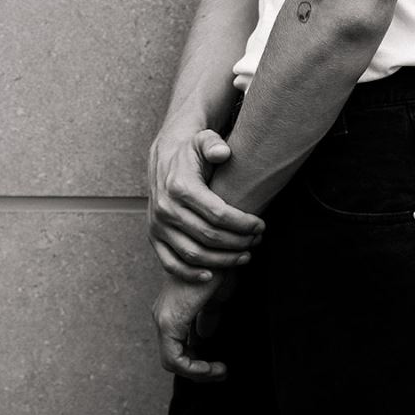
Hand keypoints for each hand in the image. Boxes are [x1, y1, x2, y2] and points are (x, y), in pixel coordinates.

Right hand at [148, 127, 264, 282]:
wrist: (164, 158)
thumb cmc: (191, 151)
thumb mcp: (203, 139)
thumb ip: (214, 144)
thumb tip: (223, 153)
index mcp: (180, 186)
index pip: (217, 214)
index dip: (242, 223)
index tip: (260, 225)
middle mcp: (166, 208)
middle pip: (208, 236)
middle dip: (238, 242)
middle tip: (257, 241)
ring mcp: (158, 225)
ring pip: (193, 254)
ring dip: (222, 260)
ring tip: (245, 255)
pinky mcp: (154, 237)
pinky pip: (171, 263)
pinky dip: (190, 274)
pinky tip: (212, 275)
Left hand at [152, 271, 234, 381]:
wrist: (217, 252)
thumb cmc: (218, 268)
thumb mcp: (214, 296)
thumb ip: (207, 316)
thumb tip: (203, 336)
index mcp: (171, 308)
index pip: (178, 346)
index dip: (198, 361)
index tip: (222, 365)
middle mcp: (161, 315)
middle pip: (174, 356)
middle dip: (199, 369)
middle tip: (221, 372)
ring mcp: (162, 319)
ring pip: (172, 362)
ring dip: (198, 371)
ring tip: (221, 371)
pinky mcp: (169, 323)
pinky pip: (174, 360)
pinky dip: (195, 368)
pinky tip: (217, 366)